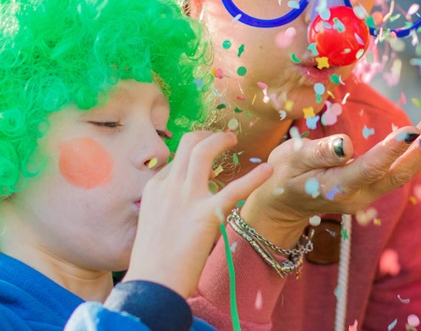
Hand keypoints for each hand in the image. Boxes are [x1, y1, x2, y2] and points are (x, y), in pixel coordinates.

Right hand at [123, 131, 272, 297]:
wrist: (152, 284)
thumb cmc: (154, 262)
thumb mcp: (153, 224)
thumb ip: (169, 206)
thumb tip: (189, 201)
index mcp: (155, 189)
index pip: (176, 161)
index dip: (192, 158)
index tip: (206, 163)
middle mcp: (169, 187)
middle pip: (188, 145)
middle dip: (207, 136)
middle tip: (223, 138)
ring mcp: (186, 198)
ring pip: (203, 152)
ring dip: (221, 140)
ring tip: (234, 139)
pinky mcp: (207, 215)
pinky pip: (234, 189)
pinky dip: (254, 179)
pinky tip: (268, 171)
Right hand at [240, 117, 420, 246]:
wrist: (281, 205)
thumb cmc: (282, 176)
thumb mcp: (290, 160)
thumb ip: (319, 152)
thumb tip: (346, 145)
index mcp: (337, 188)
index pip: (370, 168)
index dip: (391, 150)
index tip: (412, 130)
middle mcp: (359, 195)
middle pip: (399, 174)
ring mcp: (367, 194)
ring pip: (402, 173)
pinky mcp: (371, 188)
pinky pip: (396, 170)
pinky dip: (414, 150)